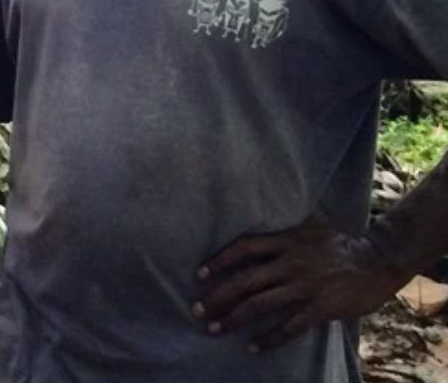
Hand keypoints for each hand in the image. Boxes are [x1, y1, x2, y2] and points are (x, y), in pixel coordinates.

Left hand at [192, 220, 408, 352]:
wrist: (380, 258)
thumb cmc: (342, 244)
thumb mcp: (308, 230)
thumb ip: (283, 237)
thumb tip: (255, 242)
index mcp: (286, 242)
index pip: (244, 248)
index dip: (219, 260)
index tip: (200, 274)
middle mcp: (291, 263)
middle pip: (245, 281)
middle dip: (218, 297)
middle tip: (197, 309)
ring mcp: (305, 286)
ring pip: (260, 304)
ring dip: (234, 318)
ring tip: (215, 329)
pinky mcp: (321, 307)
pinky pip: (289, 326)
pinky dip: (270, 338)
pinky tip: (254, 347)